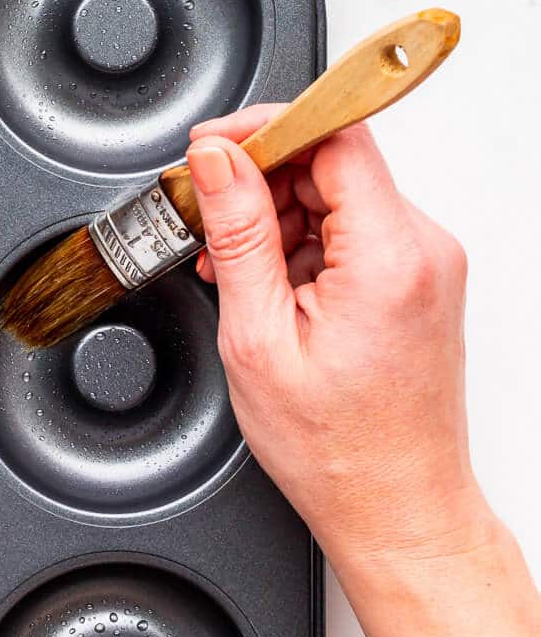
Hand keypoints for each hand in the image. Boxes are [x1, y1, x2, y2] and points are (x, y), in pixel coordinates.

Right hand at [185, 107, 489, 578]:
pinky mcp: (419, 280)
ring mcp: (428, 264)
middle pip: (334, 160)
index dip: (265, 128)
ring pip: (339, 195)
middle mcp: (424, 249)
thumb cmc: (340, 451)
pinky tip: (271, 288)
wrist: (397, 509)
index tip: (214, 148)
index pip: (334, 134)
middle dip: (261, 182)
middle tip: (209, 224)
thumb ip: (238, 233)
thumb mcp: (259, 337)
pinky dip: (304, 245)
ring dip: (278, 218)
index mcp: (389, 256)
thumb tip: (217, 162)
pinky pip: (354, 230)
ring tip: (238, 276)